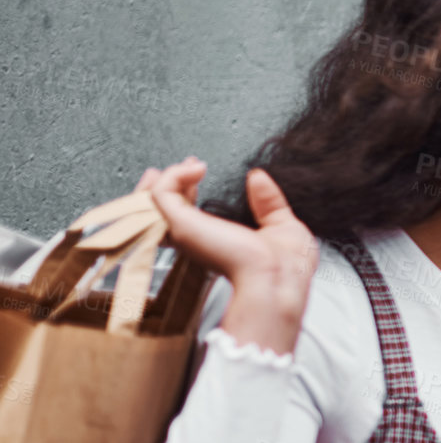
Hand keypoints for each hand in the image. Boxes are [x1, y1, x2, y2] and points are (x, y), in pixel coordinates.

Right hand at [143, 160, 316, 354]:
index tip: (198, 170)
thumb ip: (267, 202)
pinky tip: (197, 169)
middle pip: (161, 211)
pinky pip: (161, 193)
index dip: (188, 192)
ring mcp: (186, 232)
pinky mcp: (181, 225)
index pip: (188, 217)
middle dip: (167, 183)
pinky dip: (174, 175)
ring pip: (152, 201)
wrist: (279, 278)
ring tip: (189, 164)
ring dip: (166, 177)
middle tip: (188, 164)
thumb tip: (257, 177)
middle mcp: (197, 240)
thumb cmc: (286, 267)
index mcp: (217, 243)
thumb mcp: (282, 226)